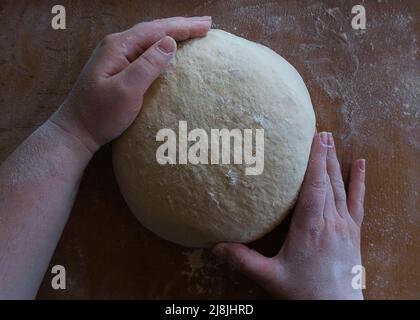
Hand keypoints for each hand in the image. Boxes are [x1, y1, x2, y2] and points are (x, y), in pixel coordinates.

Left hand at [50, 16, 211, 152]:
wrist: (77, 130)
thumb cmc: (100, 114)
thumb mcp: (126, 91)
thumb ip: (147, 66)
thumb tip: (170, 42)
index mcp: (119, 46)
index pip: (156, 30)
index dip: (183, 27)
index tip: (206, 26)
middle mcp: (117, 45)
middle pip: (154, 29)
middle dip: (181, 26)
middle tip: (206, 25)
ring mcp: (116, 56)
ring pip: (150, 38)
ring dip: (172, 33)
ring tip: (193, 31)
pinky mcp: (118, 67)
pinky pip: (145, 50)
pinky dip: (162, 46)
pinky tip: (170, 48)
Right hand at [213, 132, 365, 299]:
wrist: (337, 307)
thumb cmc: (305, 292)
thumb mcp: (270, 277)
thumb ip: (243, 260)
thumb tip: (216, 247)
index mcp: (310, 227)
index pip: (313, 186)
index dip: (314, 160)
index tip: (314, 137)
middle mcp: (330, 221)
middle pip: (327, 180)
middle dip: (322, 152)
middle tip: (318, 129)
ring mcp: (345, 225)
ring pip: (339, 186)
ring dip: (334, 161)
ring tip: (330, 138)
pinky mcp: (354, 230)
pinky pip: (358, 201)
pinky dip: (359, 181)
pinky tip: (360, 164)